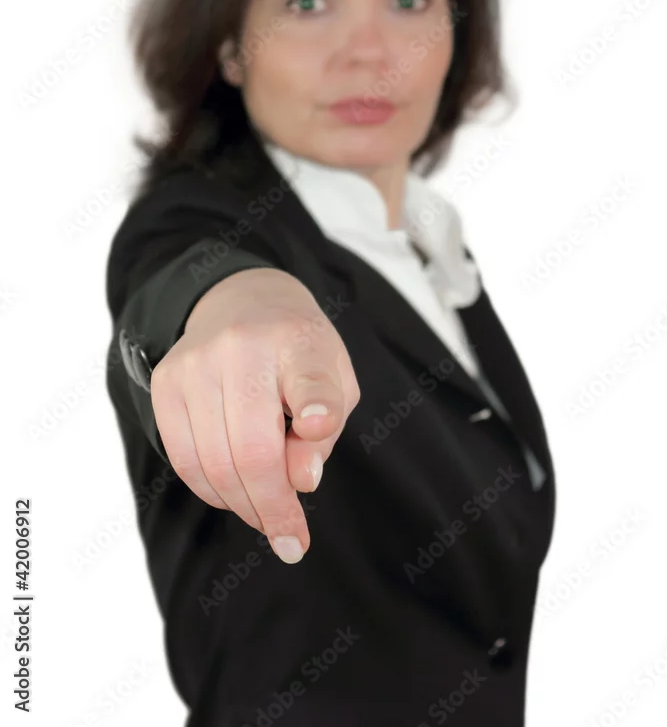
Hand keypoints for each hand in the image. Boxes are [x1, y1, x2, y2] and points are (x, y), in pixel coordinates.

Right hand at [149, 267, 360, 562]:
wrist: (243, 302)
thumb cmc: (298, 355)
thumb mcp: (335, 382)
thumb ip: (325, 431)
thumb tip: (302, 482)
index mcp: (298, 342)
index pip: (309, 378)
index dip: (316, 406)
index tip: (318, 426)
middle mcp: (242, 347)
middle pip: (253, 449)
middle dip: (274, 508)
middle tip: (291, 538)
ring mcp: (196, 363)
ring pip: (214, 464)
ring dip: (243, 506)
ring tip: (267, 517)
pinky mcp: (166, 383)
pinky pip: (184, 459)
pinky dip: (212, 491)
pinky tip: (235, 495)